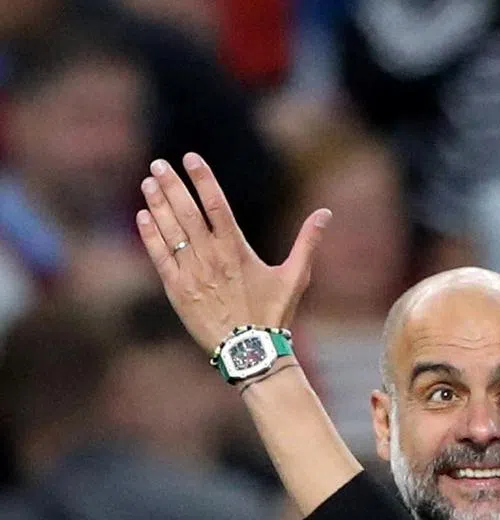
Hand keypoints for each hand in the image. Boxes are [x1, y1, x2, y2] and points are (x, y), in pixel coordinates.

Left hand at [135, 152, 330, 352]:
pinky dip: (150, 235)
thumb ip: (307, 242)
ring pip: (170, 231)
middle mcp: (211, 257)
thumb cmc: (274, 314)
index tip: (190, 158)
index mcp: (237, 250)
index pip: (216, 205)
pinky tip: (143, 216)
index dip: (203, 179)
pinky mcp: (177, 290)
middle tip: (159, 164)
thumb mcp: (296, 276)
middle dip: (172, 185)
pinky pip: (159, 256)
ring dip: (158, 204)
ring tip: (149, 183)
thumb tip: (326, 214)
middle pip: (186, 212)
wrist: (250, 351)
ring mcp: (191, 273)